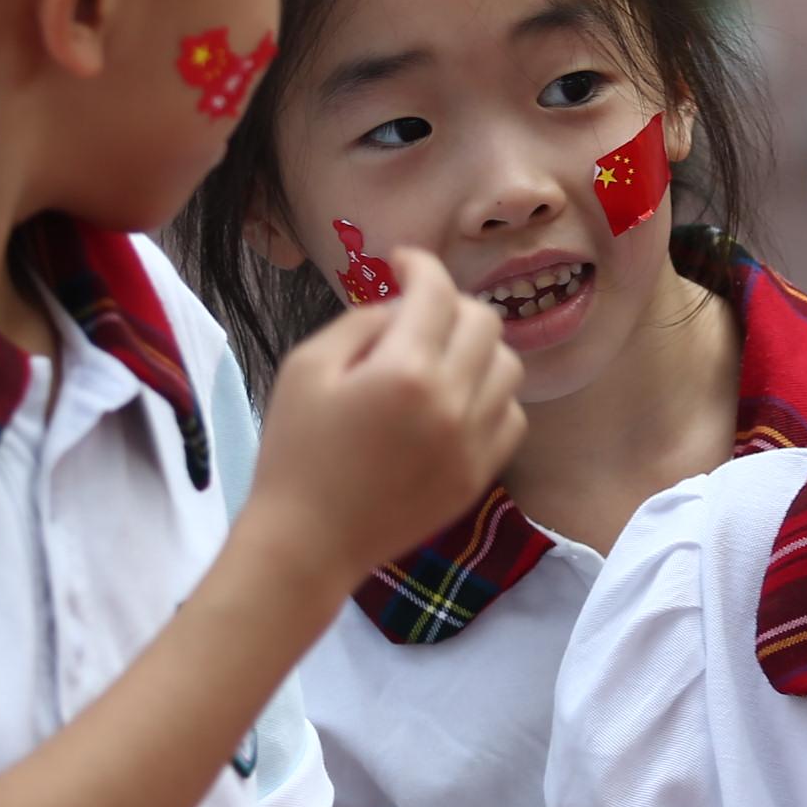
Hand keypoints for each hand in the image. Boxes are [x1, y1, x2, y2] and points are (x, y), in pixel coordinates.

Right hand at [246, 250, 525, 584]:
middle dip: (450, 304)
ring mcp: (473, 443)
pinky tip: (455, 401)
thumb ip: (361, 322)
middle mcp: (452, 403)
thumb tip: (402, 306)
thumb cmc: (294, 451)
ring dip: (477, 349)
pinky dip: (491, 397)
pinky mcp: (478, 475)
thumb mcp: (306, 367)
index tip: (402, 263)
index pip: (436, 292)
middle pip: (484, 322)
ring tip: (439, 357)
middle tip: (417, 313)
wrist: (308, 542)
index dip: (420, 264)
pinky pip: (511, 417)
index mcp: (405, 371)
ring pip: (508, 368)